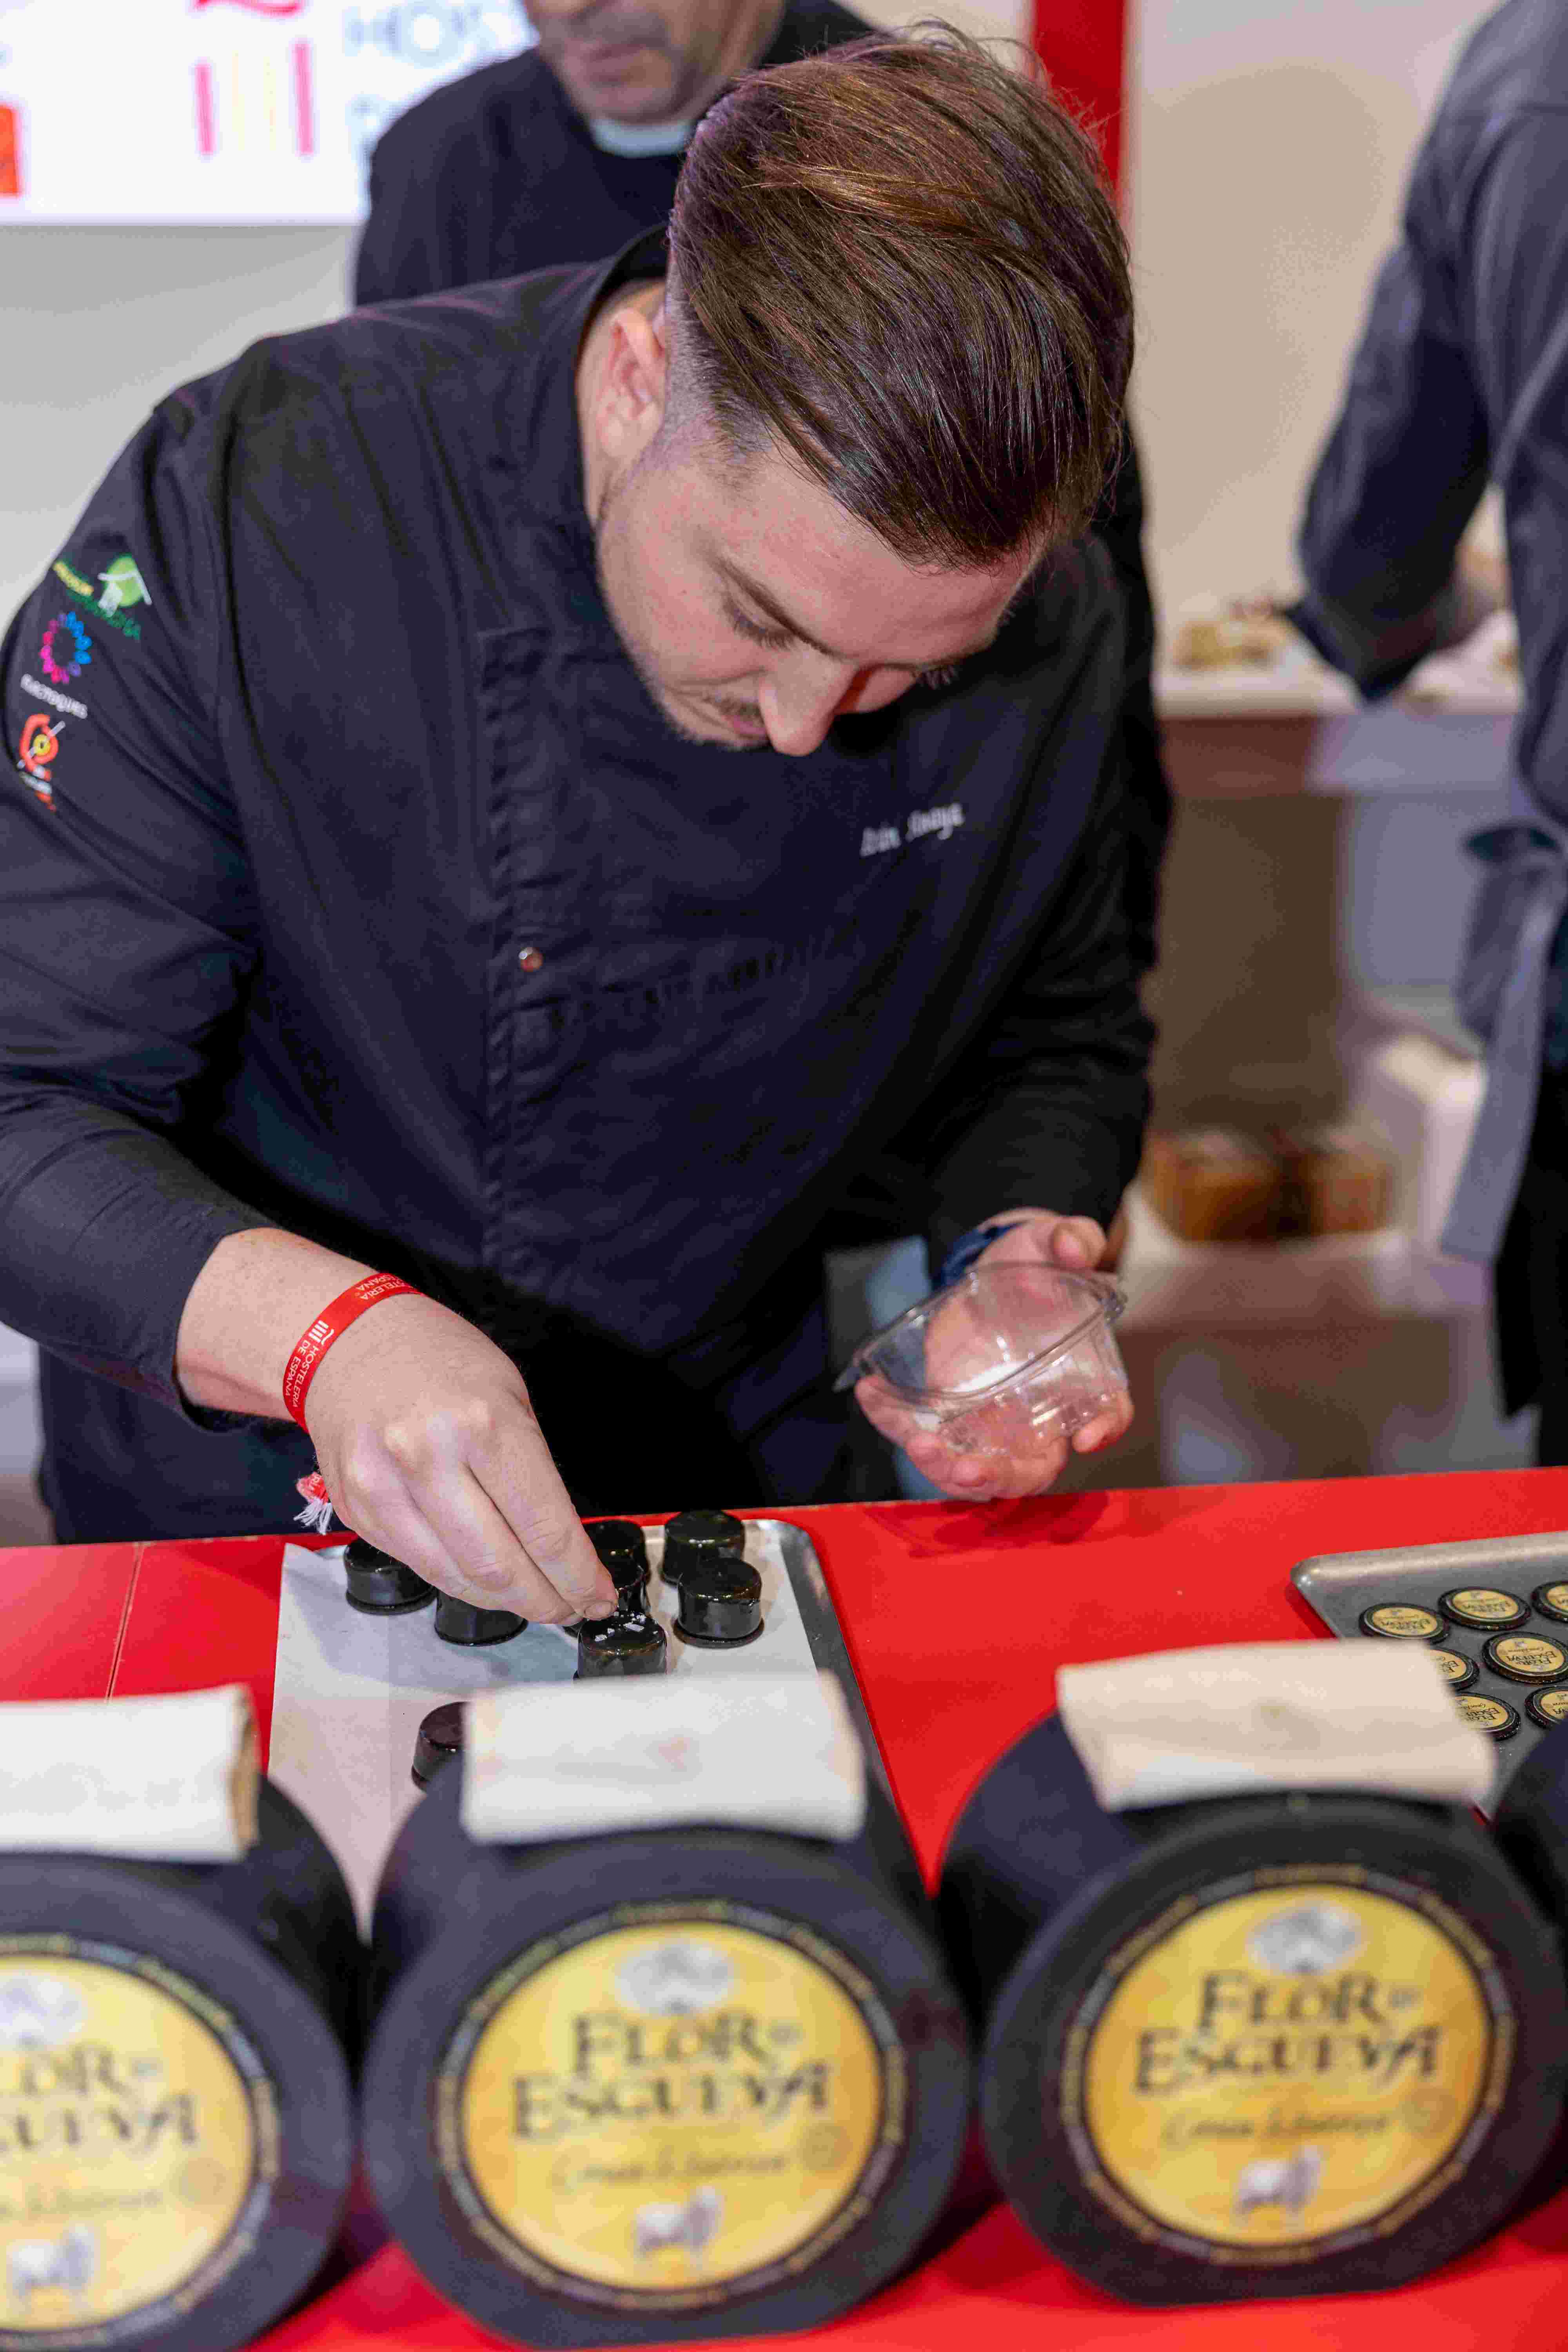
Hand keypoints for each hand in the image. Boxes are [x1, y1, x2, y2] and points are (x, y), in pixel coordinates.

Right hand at [304, 1292, 617, 1622]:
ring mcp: (383, 1488)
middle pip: (500, 1566)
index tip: (600, 1596)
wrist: (345, 1340)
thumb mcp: (509, 1392)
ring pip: (457, 1578)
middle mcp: (428, 1458)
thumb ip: (532, 1469)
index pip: (543, 1527)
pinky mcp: (356, 1509)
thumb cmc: (438, 1357)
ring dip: (506, 1602)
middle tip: (573, 1609)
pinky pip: (419, 1565)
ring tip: (538, 1602)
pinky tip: (487, 1581)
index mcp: (482, 1423)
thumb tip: (562, 1543)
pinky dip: (460, 1581)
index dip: (579, 1576)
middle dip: (547, 1601)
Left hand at [854, 1209, 1132, 1500]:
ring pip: (975, 1467)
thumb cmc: (1033, 1265)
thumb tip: (1072, 1247)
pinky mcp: (946, 1409)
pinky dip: (893, 1421)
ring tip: (918, 1443)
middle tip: (967, 1468)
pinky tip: (872, 1394)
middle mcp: (1036, 1412)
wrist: (990, 1270)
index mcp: (1078, 1377)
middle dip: (998, 1476)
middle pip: (1030, 1467)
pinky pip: (919, 1429)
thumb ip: (1070, 1238)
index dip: (1102, 1429)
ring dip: (945, 1470)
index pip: (1106, 1414)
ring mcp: (988, 1418)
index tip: (1085, 1438)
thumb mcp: (1050, 1242)